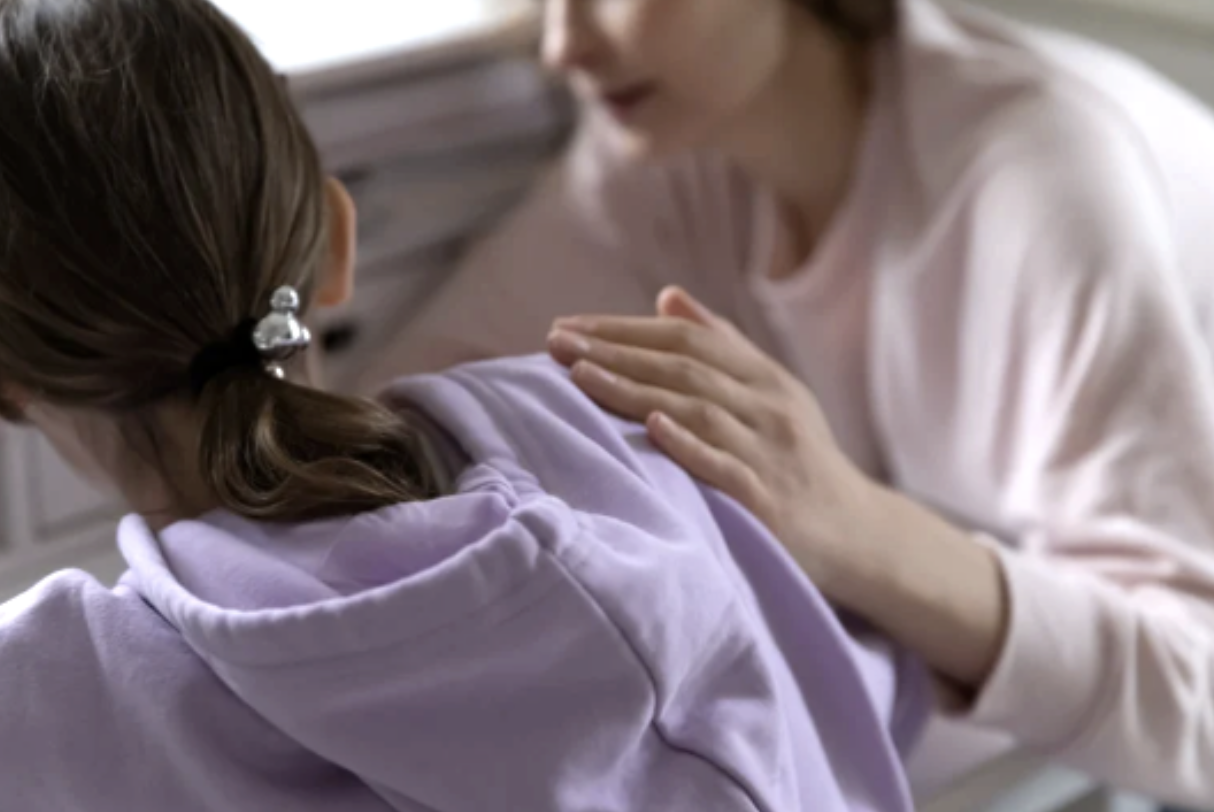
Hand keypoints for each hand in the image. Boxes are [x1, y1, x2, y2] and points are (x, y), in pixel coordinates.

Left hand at [547, 286, 880, 595]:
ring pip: (696, 410)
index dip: (626, 328)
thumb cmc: (800, 459)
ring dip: (635, 389)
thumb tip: (667, 297)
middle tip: (555, 343)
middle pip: (684, 368)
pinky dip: (689, 447)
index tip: (570, 326)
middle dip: (614, 351)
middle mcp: (769, 407)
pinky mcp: (769, 501)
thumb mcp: (772, 393)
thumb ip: (722, 345)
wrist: (857, 533)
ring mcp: (769, 453)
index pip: (688, 339)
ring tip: (581, 375)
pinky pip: (726, 468)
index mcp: (765, 377)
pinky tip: (652, 428)